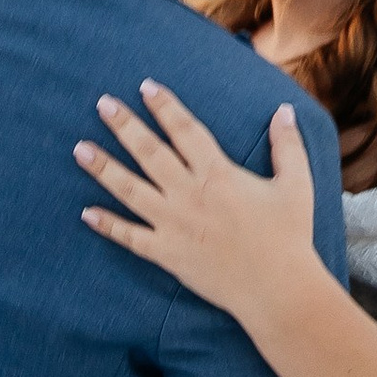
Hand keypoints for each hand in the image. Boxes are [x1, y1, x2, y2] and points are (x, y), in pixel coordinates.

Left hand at [78, 81, 318, 326]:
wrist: (277, 289)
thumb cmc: (289, 236)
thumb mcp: (296, 184)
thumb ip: (287, 145)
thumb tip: (283, 110)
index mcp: (218, 174)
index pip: (185, 130)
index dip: (164, 106)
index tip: (145, 86)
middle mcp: (189, 195)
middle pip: (149, 153)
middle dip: (124, 126)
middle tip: (102, 104)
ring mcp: (174, 225)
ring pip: (130, 190)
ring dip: (103, 168)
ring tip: (80, 149)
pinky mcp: (167, 254)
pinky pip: (130, 237)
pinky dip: (107, 225)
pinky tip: (86, 212)